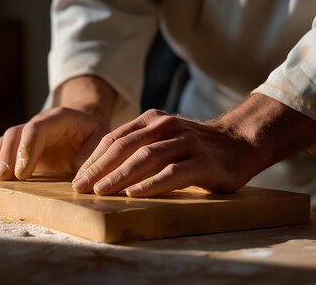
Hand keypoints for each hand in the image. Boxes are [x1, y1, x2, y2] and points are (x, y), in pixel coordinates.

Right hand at [0, 107, 108, 179]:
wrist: (85, 125)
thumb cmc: (93, 135)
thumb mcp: (101, 141)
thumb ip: (92, 156)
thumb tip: (78, 176)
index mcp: (59, 118)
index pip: (37, 128)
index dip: (27, 149)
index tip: (22, 173)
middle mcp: (39, 123)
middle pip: (16, 133)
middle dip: (8, 157)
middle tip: (4, 179)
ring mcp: (28, 134)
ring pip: (6, 141)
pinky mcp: (21, 147)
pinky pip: (4, 149)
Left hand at [71, 109, 256, 196]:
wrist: (239, 143)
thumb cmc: (193, 148)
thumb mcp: (163, 140)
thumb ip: (137, 148)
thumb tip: (99, 173)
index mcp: (152, 120)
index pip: (115, 139)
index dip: (93, 159)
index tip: (76, 179)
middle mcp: (166, 126)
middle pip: (125, 146)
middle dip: (99, 168)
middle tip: (80, 188)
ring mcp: (185, 142)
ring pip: (146, 158)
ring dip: (120, 175)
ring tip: (101, 192)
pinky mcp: (202, 161)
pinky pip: (173, 172)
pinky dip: (152, 183)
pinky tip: (135, 194)